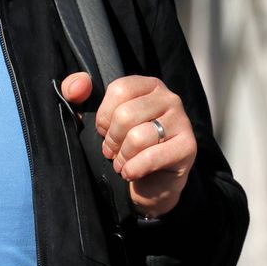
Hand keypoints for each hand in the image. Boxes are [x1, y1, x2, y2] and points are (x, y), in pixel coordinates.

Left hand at [61, 72, 196, 217]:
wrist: (153, 180)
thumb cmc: (125, 143)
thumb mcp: (99, 117)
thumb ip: (78, 94)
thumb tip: (77, 87)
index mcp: (148, 85)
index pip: (119, 89)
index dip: (103, 115)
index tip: (103, 131)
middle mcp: (169, 98)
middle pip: (126, 114)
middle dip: (112, 139)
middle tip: (111, 151)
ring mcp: (182, 121)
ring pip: (137, 137)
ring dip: (122, 156)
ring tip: (121, 163)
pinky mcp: (188, 146)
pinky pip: (151, 157)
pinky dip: (134, 168)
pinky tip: (130, 173)